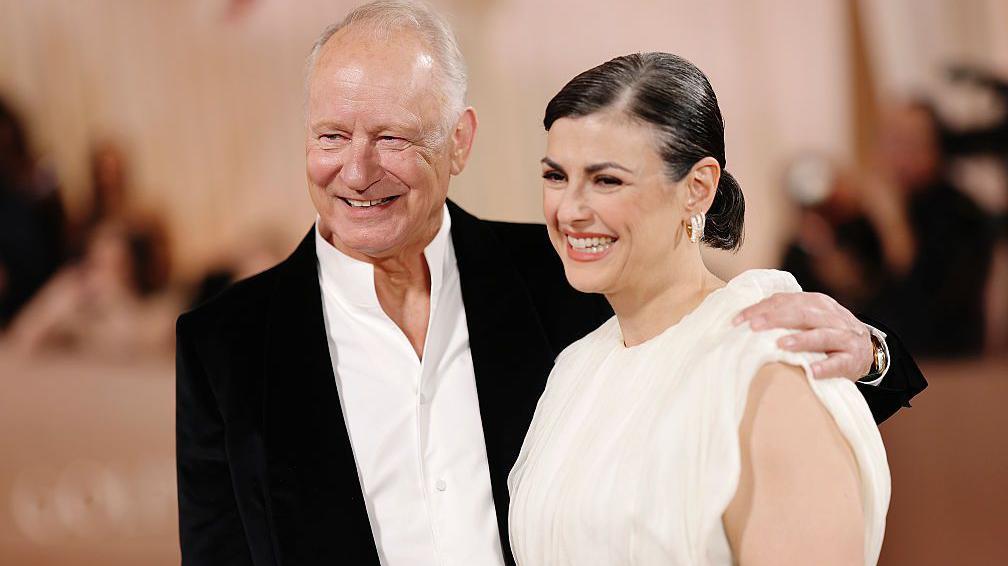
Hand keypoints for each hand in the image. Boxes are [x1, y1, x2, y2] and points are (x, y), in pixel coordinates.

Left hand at [732, 292, 871, 380]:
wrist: (868, 350)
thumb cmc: (827, 334)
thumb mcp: (809, 318)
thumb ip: (785, 314)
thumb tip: (747, 318)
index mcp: (817, 303)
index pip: (786, 301)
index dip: (762, 308)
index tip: (738, 320)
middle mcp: (831, 317)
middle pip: (803, 314)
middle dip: (776, 319)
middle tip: (754, 327)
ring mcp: (845, 337)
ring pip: (822, 335)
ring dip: (801, 339)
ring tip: (781, 344)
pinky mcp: (853, 359)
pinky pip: (839, 363)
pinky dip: (826, 366)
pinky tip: (812, 371)